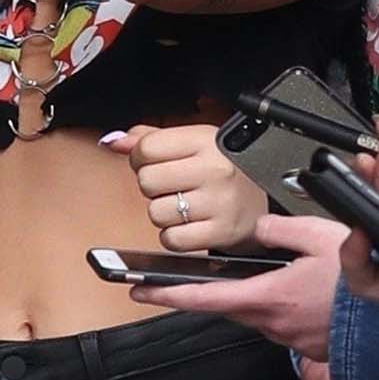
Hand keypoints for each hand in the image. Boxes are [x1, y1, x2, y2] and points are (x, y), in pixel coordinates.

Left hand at [108, 125, 262, 251]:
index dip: (141, 159)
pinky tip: (189, 225)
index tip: (154, 163)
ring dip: (163, 213)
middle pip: (147, 181)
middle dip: (152, 187)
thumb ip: (150, 139)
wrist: (265, 203)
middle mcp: (214, 170)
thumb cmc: (224, 172)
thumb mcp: (194, 144)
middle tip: (172, 187)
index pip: (147, 148)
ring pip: (156, 213)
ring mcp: (219, 203)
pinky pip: (172, 240)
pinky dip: (174, 237)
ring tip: (185, 206)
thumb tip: (113, 141)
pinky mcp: (220, 232)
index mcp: (205, 140)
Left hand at [126, 213, 342, 356]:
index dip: (166, 294)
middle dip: (202, 294)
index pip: (204, 298)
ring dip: (252, 297)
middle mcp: (272, 324)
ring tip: (273, 278)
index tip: (138, 289)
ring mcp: (289, 339)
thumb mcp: (317, 235)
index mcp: (267, 298)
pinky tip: (302, 293)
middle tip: (173, 283)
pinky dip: (281, 306)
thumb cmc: (363, 283)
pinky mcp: (306, 345)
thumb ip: (278, 229)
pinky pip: (282, 322)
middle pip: (226, 308)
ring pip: (256, 314)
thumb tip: (260, 228)